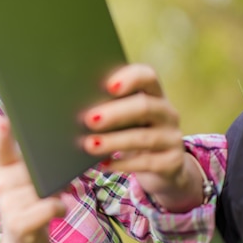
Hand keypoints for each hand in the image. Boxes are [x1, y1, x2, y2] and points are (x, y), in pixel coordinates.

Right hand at [0, 115, 65, 242]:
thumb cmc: (32, 206)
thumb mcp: (28, 181)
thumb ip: (32, 162)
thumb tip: (52, 140)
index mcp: (2, 170)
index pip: (0, 147)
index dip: (2, 133)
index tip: (4, 118)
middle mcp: (0, 185)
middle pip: (34, 168)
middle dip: (49, 174)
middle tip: (53, 183)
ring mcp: (7, 205)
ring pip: (44, 188)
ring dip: (57, 193)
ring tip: (53, 199)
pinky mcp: (19, 224)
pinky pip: (49, 206)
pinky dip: (60, 208)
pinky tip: (59, 211)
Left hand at [81, 64, 203, 211]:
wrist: (162, 166)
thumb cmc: (130, 132)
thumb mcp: (123, 118)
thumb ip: (106, 107)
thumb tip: (70, 108)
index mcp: (152, 94)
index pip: (147, 76)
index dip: (129, 78)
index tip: (108, 86)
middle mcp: (166, 112)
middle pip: (144, 106)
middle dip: (115, 113)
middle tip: (89, 119)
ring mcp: (171, 138)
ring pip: (143, 138)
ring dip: (114, 141)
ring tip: (89, 144)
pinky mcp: (172, 162)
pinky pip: (146, 163)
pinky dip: (123, 163)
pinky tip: (104, 164)